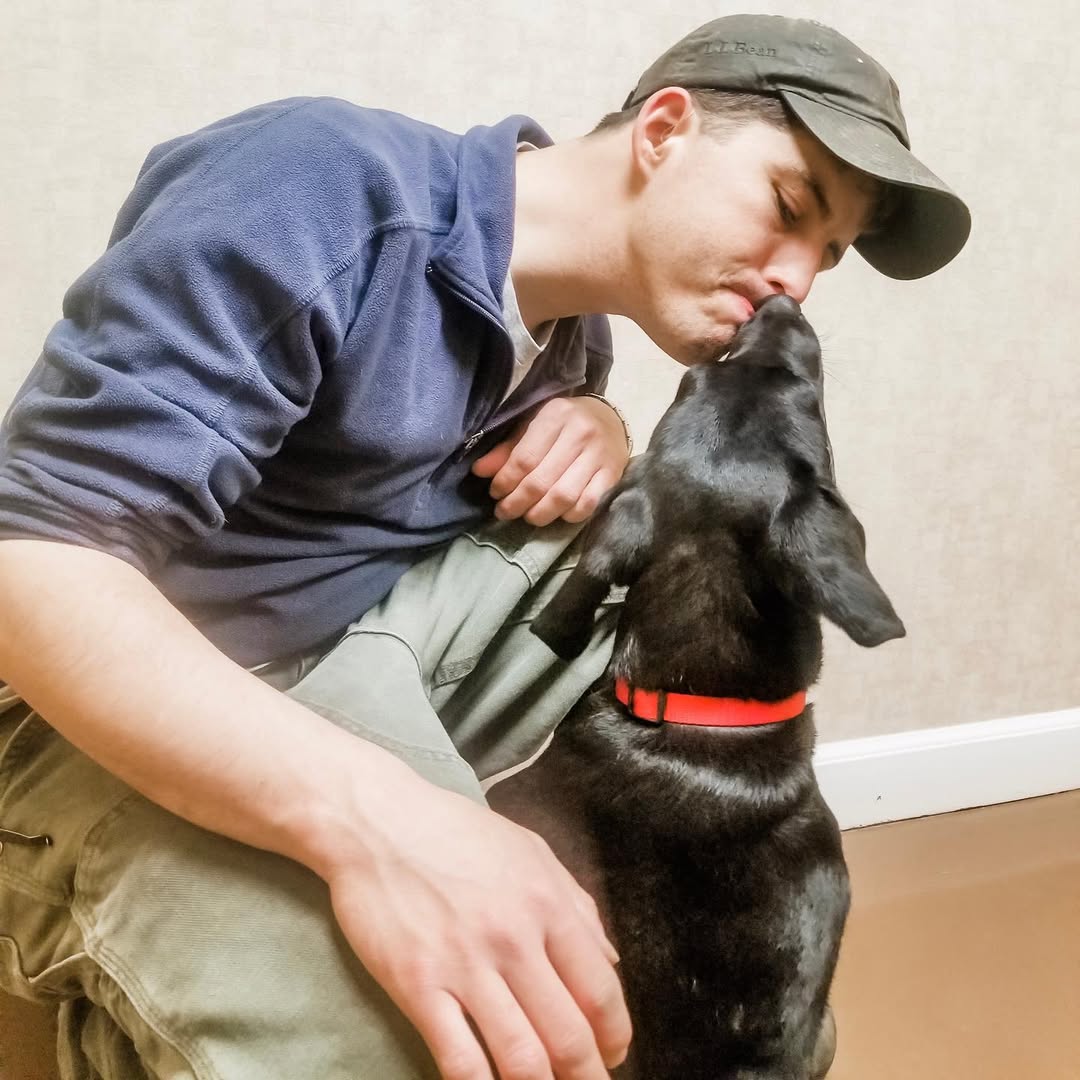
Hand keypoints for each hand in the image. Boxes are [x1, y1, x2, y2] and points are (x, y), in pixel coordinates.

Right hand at [325, 777, 631, 1078]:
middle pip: (568, 1033)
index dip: (615, 1034)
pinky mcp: (418, 985)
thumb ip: (576, 903)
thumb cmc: (455, 832)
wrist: (378, 822)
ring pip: (521, 1057)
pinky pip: (459, 1058)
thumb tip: (610, 960)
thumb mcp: (530, 851)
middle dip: (587, 1075)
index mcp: (546, 904)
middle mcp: (514, 939)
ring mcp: (465, 964)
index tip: (614, 1052)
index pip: (600, 989)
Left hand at [471, 396, 628, 525]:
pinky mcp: (613, 474)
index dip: (506, 481)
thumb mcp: (533, 425)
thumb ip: (507, 449)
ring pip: (564, 496)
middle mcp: (580, 433)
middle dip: (518, 502)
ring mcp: (599, 455)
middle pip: (542, 481)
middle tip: (505, 512)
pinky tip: (557, 514)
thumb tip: (480, 471)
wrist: (609, 418)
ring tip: (529, 516)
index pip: (524, 458)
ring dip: (541, 513)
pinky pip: (588, 504)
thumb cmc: (564, 423)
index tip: (495, 494)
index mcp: (555, 416)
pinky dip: (569, 515)